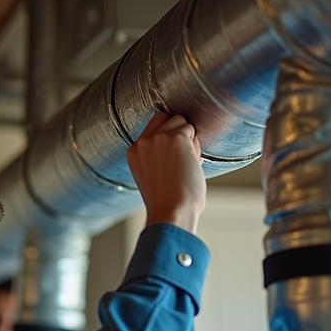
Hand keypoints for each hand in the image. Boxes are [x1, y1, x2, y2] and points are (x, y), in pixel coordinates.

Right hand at [126, 113, 205, 233]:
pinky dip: (196, 147)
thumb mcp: (150, 175)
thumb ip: (156, 155)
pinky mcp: (177, 139)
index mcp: (134, 151)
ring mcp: (160, 138)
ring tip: (186, 164)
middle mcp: (144, 142)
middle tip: (182, 158)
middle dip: (179, 132)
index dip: (167, 133)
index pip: (153, 125)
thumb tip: (180, 139)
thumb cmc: (167, 202)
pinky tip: (191, 164)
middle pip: (167, 118)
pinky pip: (193, 132)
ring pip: (182, 122)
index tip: (174, 149)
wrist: (171, 211)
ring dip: (189, 139)